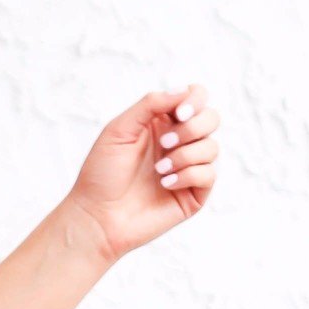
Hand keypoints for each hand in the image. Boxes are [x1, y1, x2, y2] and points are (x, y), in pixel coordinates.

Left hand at [69, 84, 221, 262]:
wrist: (97, 216)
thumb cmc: (102, 173)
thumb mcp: (119, 129)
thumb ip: (151, 104)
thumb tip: (183, 91)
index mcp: (162, 122)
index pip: (195, 97)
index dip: (195, 99)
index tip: (179, 113)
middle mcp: (179, 142)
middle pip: (212, 118)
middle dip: (192, 128)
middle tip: (165, 143)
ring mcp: (188, 167)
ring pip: (212, 147)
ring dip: (185, 155)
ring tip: (159, 170)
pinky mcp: (194, 193)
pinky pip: (209, 174)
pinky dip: (188, 175)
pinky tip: (166, 184)